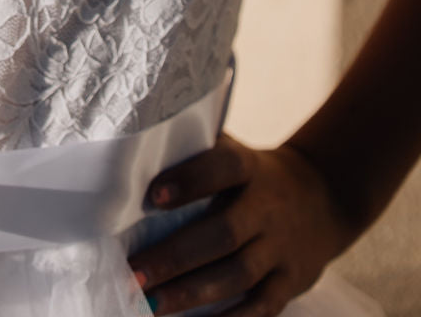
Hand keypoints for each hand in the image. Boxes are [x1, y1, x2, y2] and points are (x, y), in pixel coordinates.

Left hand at [128, 133, 357, 314]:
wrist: (323, 196)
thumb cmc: (252, 176)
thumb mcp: (234, 152)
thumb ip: (194, 154)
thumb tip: (131, 160)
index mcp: (248, 168)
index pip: (222, 167)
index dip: (190, 180)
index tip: (152, 195)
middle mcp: (267, 208)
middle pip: (223, 233)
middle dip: (176, 256)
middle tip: (134, 273)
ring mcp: (281, 248)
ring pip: (238, 274)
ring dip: (192, 293)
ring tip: (151, 305)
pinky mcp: (290, 283)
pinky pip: (261, 308)